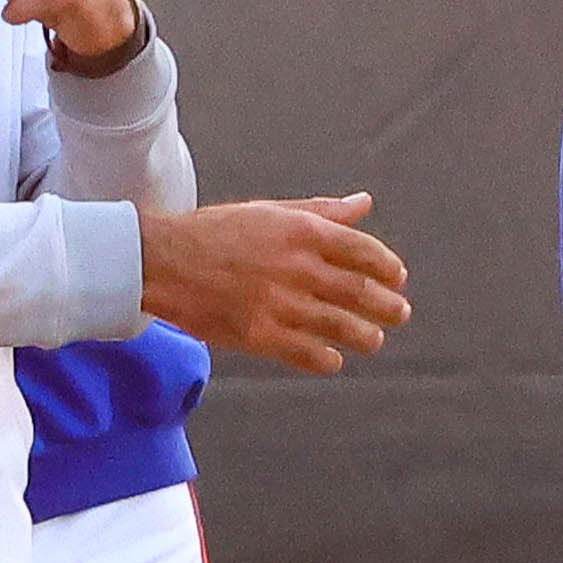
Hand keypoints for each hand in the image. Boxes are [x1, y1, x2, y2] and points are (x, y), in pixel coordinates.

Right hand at [138, 191, 408, 374]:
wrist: (162, 261)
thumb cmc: (215, 232)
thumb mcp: (270, 212)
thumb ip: (321, 211)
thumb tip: (364, 204)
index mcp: (302, 232)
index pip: (364, 252)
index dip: (388, 268)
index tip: (397, 279)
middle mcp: (297, 267)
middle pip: (360, 292)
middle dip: (387, 306)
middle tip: (399, 314)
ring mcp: (279, 304)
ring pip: (341, 327)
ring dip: (366, 336)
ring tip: (372, 340)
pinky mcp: (260, 336)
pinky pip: (309, 355)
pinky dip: (328, 359)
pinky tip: (333, 358)